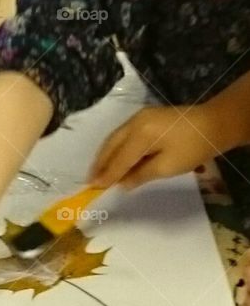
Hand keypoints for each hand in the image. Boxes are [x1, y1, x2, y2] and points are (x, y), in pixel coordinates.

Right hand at [90, 104, 221, 190]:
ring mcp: (140, 117)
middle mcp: (135, 122)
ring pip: (115, 138)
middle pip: (111, 146)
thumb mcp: (166, 167)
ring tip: (98, 171)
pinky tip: (115, 159)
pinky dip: (116, 148)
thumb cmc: (192, 148)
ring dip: (106, 155)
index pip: (118, 160)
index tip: (93, 188)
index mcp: (140, 134)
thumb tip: (122, 184)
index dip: (106, 175)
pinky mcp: (147, 117)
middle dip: (100, 163)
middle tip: (90, 180)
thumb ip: (140, 175)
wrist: (214, 123)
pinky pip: (123, 134)